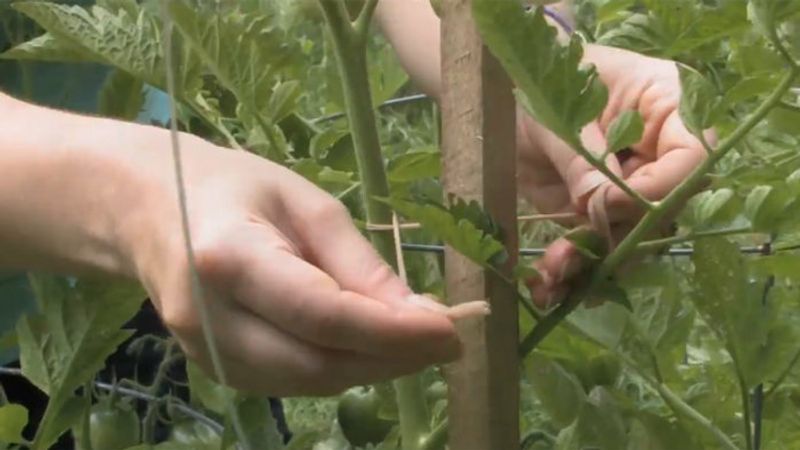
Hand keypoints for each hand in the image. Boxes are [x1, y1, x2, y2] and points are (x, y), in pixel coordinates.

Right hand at [127, 131, 460, 395]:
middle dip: (392, 359)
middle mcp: (209, 317)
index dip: (392, 333)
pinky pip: (290, 382)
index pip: (322, 315)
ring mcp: (205, 352)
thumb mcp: (304, 202)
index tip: (451, 331)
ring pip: (308, 382)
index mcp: (229, 258)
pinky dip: (338, 369)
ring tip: (415, 341)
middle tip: (445, 340)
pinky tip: (367, 346)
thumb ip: (358, 262)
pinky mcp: (213, 368)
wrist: (149, 209)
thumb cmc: (233, 188)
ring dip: (371, 368)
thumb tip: (417, 316)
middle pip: (317, 362)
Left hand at [520, 45, 707, 305]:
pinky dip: (576, 267)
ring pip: (632, 236)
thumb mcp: (556, 112)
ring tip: (552, 278)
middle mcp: (659, 152)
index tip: (606, 203)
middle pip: (664, 208)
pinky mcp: (601, 211)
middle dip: (618, 238)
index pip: (694, 156)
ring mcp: (632, 185)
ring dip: (593, 263)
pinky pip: (601, 245)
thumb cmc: (538, 83)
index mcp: (667, 105)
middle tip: (570, 257)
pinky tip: (548, 285)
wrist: (504, 99)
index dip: (658, 190)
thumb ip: (582, 155)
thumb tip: (600, 204)